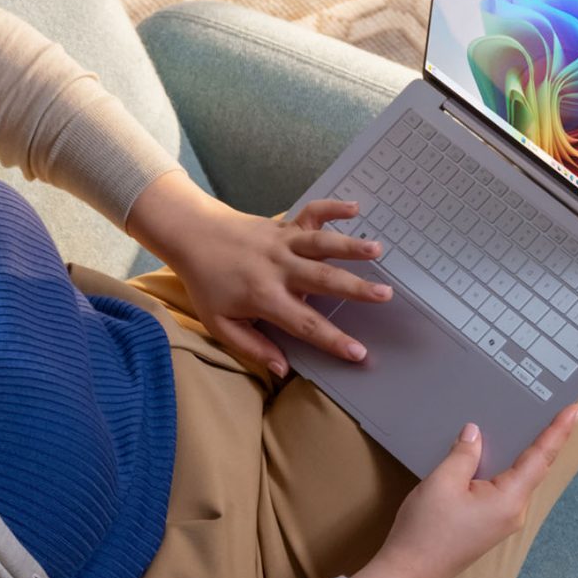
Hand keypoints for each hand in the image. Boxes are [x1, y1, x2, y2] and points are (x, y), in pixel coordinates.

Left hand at [127, 173, 394, 378]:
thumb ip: (252, 346)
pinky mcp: (284, 225)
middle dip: (355, 288)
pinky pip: (312, 213)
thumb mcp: (220, 323)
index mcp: (264, 297)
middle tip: (384, 295)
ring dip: (350, 245)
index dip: (332, 340)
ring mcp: (282, 243)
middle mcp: (278, 268)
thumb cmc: (207, 283)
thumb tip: (282, 370)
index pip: (304, 323)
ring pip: (321, 243)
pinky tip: (356, 207)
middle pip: (322, 279)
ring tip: (378, 250)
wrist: (193, 235)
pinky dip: (332, 207)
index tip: (358, 353)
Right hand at [353, 405, 577, 577]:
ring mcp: (502, 521)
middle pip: (533, 468)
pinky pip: (502, 490)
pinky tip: (491, 456)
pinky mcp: (488, 525)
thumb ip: (464, 454)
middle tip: (553, 409)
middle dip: (542, 439)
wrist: (409, 573)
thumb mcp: (443, 482)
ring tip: (523, 425)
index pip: (540, 458)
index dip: (557, 431)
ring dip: (519, 454)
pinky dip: (502, 469)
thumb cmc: (426, 530)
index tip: (575, 410)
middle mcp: (513, 512)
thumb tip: (475, 434)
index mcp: (509, 499)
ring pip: (516, 479)